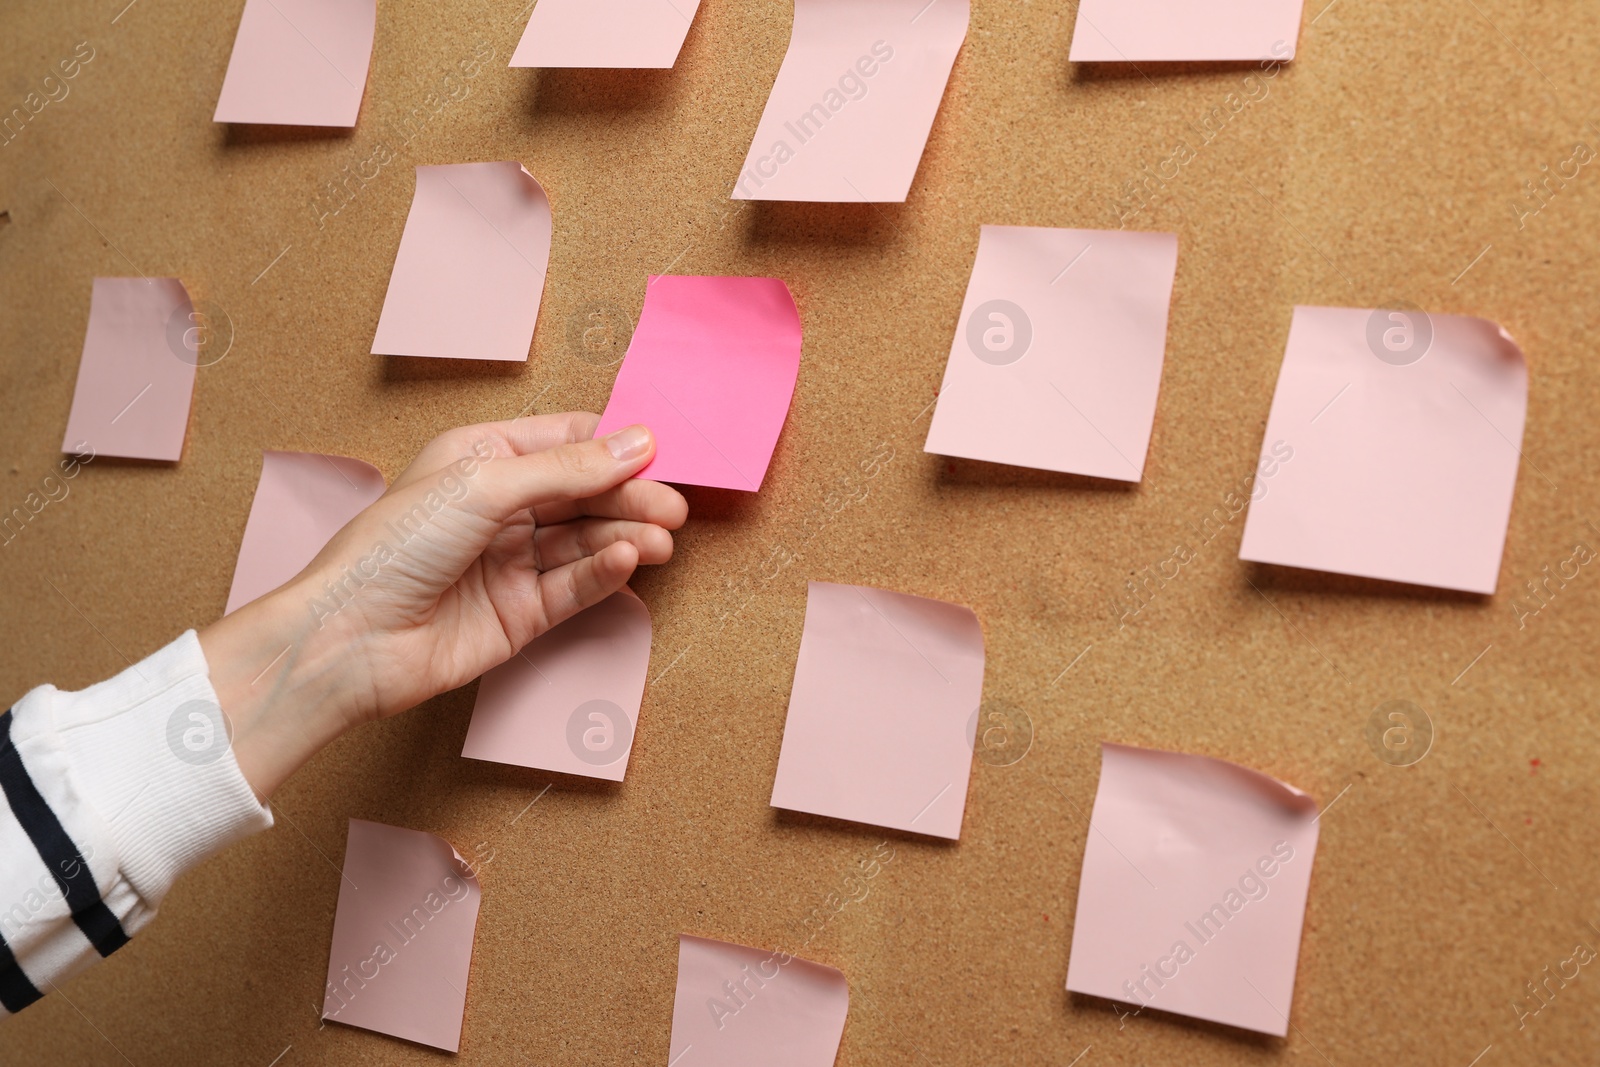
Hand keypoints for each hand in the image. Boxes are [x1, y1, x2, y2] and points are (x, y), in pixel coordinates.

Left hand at [200, 412, 686, 795]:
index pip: (566, 442)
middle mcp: (499, 507)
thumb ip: (567, 469)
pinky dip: (604, 572)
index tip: (661, 451)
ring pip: (586, 541)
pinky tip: (628, 559)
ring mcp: (511, 561)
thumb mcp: (484, 487)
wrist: (350, 640)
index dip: (614, 446)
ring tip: (662, 539)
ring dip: (626, 535)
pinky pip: (574, 586)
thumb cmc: (394, 549)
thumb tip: (637, 443)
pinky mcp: (520, 613)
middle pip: (584, 494)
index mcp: (482, 459)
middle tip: (674, 507)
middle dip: (630, 496)